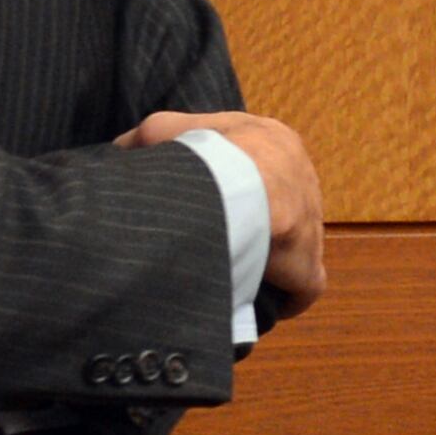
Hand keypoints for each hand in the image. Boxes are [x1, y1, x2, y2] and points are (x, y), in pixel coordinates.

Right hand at [126, 109, 326, 319]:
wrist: (227, 187)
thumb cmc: (199, 154)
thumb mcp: (161, 131)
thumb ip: (151, 138)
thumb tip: (125, 151)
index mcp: (274, 142)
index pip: (262, 165)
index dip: (237, 185)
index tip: (211, 204)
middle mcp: (302, 180)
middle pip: (282, 206)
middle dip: (256, 225)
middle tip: (220, 242)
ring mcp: (310, 224)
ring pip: (293, 246)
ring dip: (267, 260)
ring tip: (230, 273)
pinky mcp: (307, 263)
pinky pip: (304, 286)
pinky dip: (282, 295)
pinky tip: (256, 303)